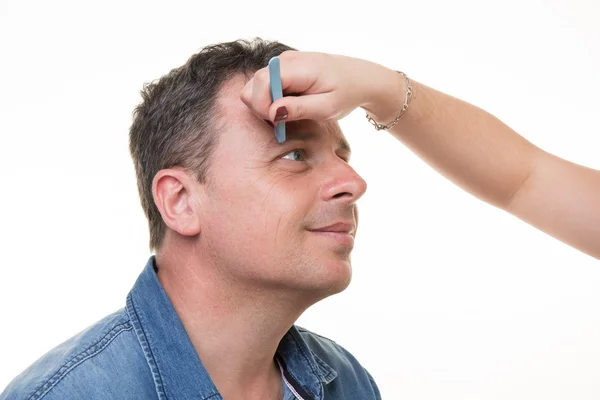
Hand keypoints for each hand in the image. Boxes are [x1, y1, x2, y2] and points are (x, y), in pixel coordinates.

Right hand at [240, 50, 399, 123]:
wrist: (359, 78)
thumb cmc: (346, 93)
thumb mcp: (327, 108)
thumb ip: (299, 109)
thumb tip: (272, 112)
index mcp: (298, 67)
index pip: (262, 82)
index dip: (262, 106)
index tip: (277, 123)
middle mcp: (285, 60)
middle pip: (253, 84)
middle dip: (261, 108)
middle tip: (283, 123)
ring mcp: (282, 62)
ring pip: (256, 86)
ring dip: (266, 105)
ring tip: (289, 115)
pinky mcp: (282, 68)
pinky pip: (264, 86)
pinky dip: (271, 100)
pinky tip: (289, 108)